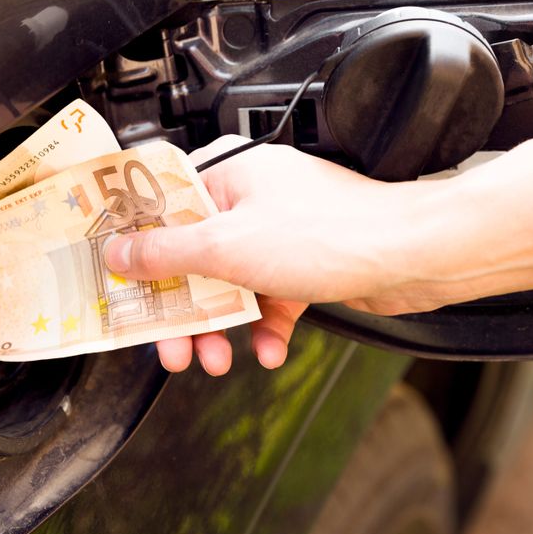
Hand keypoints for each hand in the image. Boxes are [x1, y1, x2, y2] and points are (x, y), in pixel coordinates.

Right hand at [104, 136, 439, 374]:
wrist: (414, 258)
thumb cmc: (336, 233)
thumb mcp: (227, 248)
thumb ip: (166, 253)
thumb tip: (119, 253)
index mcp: (228, 174)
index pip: (161, 206)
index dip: (137, 247)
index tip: (118, 280)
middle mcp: (250, 199)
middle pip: (191, 257)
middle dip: (181, 309)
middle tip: (170, 344)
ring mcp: (277, 234)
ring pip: (228, 286)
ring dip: (219, 328)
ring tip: (217, 360)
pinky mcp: (303, 265)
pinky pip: (267, 301)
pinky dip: (263, 329)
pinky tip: (268, 350)